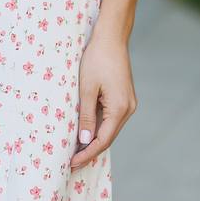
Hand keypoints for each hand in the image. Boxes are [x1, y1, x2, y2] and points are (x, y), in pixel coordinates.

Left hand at [70, 28, 136, 169]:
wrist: (112, 37)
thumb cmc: (97, 59)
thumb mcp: (87, 88)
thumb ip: (86, 116)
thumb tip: (84, 141)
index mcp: (120, 108)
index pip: (103, 140)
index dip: (87, 154)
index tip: (71, 164)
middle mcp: (128, 108)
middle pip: (108, 137)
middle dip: (90, 150)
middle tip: (71, 162)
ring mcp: (128, 103)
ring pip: (110, 128)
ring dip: (94, 139)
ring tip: (76, 150)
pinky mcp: (124, 97)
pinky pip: (111, 118)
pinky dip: (99, 127)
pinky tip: (86, 131)